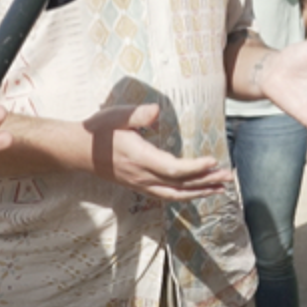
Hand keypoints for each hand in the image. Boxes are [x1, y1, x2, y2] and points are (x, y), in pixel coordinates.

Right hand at [83, 104, 232, 200]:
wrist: (78, 150)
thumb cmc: (99, 130)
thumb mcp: (116, 115)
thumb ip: (137, 115)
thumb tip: (156, 111)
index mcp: (140, 158)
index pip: (173, 169)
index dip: (195, 168)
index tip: (213, 160)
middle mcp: (142, 176)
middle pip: (180, 186)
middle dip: (206, 182)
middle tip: (228, 176)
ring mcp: (140, 184)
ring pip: (175, 195)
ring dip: (199, 192)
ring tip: (220, 188)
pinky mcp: (138, 185)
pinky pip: (166, 195)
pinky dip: (185, 195)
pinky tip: (195, 191)